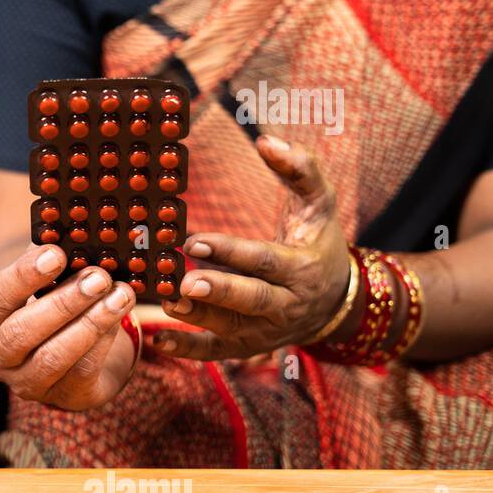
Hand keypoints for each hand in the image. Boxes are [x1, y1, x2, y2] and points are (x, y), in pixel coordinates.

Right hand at [0, 245, 137, 410]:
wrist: (66, 359)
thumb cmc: (48, 309)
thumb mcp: (40, 287)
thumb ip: (48, 264)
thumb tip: (70, 232)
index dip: (25, 275)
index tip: (56, 254)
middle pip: (22, 331)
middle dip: (63, 302)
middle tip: (98, 276)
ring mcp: (26, 382)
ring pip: (53, 356)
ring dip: (90, 323)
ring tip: (120, 295)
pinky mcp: (61, 397)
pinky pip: (81, 371)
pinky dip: (103, 342)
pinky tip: (120, 316)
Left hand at [154, 135, 351, 360]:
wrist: (334, 302)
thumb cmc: (318, 244)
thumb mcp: (319, 206)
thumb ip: (301, 170)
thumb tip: (267, 139)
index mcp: (300, 269)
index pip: (263, 260)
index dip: (229, 251)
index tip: (194, 240)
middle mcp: (283, 305)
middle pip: (250, 299)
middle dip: (218, 291)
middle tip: (185, 281)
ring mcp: (263, 331)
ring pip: (228, 327)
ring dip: (195, 317)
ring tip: (166, 302)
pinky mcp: (244, 347)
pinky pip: (214, 353)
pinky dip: (186, 349)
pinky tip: (158, 339)